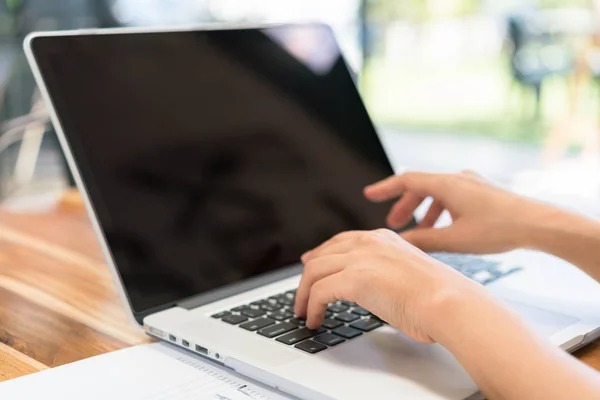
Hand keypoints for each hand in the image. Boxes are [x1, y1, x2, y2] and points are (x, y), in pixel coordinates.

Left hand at [294, 229, 480, 342]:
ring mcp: (361, 258)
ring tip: (304, 311)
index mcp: (384, 238)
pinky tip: (315, 320)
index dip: (322, 253)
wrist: (450, 302)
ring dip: (304, 294)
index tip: (312, 263)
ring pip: (314, 271)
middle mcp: (370, 243)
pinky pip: (319, 292)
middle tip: (301, 291)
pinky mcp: (355, 278)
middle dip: (307, 274)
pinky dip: (311, 307)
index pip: (342, 241)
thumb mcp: (409, 273)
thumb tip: (373, 288)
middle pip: (323, 254)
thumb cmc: (440, 296)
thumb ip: (387, 272)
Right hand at [364, 171, 552, 253]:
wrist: (538, 224)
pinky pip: (452, 197)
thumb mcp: (454, 239)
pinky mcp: (482, 192)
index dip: (385, 189)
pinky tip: (444, 229)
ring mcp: (471, 184)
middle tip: (394, 225)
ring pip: (437, 193)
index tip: (369, 195)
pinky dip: (441, 211)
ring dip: (424, 211)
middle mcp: (458, 179)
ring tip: (419, 232)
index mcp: (447, 184)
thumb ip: (424, 241)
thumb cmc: (499, 229)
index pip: (407, 181)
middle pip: (421, 187)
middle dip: (405, 206)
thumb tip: (400, 244)